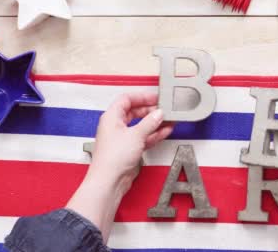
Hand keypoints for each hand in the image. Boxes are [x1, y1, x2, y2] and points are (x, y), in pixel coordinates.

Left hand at [67, 92, 173, 240]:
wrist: (109, 181)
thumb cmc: (113, 158)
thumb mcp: (136, 134)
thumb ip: (150, 122)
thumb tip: (158, 113)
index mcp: (112, 117)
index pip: (127, 99)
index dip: (142, 97)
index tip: (155, 98)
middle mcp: (116, 126)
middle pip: (135, 112)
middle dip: (150, 110)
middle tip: (164, 109)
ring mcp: (122, 138)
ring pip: (141, 125)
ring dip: (154, 123)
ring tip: (169, 120)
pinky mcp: (129, 149)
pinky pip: (143, 137)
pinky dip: (154, 134)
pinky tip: (165, 131)